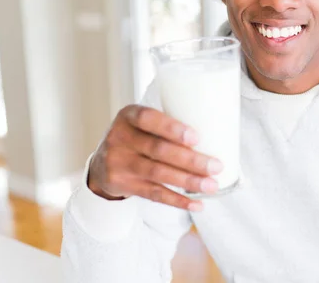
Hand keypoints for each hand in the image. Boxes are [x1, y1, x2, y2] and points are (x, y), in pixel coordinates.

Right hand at [87, 105, 223, 211]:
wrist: (102, 164)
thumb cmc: (137, 138)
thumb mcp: (143, 125)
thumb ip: (167, 126)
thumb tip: (215, 135)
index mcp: (128, 116)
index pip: (147, 118)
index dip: (171, 128)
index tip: (196, 137)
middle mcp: (119, 138)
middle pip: (158, 150)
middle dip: (190, 160)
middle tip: (216, 166)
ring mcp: (119, 163)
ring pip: (158, 174)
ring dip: (188, 181)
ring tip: (212, 185)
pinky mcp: (123, 185)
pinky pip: (153, 194)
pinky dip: (178, 200)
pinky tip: (196, 203)